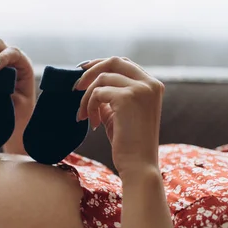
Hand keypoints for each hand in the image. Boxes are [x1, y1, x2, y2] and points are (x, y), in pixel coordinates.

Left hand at [74, 57, 163, 178]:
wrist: (138, 165)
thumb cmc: (128, 142)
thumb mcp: (118, 113)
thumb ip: (109, 95)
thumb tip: (88, 82)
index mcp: (152, 85)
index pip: (123, 63)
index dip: (101, 64)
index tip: (83, 71)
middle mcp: (150, 83)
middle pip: (114, 62)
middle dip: (91, 71)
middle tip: (75, 86)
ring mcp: (141, 89)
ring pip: (102, 79)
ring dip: (87, 97)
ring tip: (85, 116)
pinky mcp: (128, 97)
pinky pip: (98, 92)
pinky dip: (90, 106)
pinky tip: (94, 123)